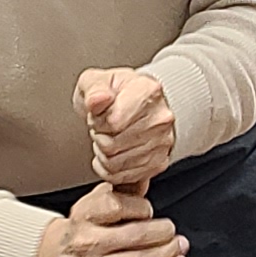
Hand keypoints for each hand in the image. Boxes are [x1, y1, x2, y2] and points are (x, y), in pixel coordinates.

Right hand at [34, 181, 185, 256]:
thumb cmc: (79, 230)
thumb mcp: (92, 203)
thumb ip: (120, 192)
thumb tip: (146, 179)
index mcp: (84, 216)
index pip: (119, 206)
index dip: (141, 207)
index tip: (148, 209)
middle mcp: (88, 242)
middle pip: (136, 236)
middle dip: (163, 232)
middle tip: (171, 230)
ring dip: (168, 252)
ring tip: (179, 246)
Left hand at [79, 66, 177, 186]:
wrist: (137, 102)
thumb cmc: (116, 91)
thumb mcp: (96, 79)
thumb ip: (93, 88)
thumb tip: (97, 100)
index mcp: (148, 92)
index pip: (113, 122)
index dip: (98, 121)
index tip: (99, 114)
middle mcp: (160, 118)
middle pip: (113, 145)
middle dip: (99, 137)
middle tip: (103, 127)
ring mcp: (162, 142)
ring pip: (115, 164)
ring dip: (104, 154)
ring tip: (109, 137)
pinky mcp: (158, 163)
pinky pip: (123, 177)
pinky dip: (111, 169)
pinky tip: (113, 153)